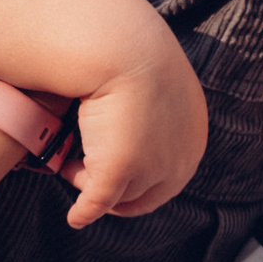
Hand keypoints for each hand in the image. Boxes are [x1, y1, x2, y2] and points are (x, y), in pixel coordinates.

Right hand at [63, 23, 208, 227]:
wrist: (121, 45)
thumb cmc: (131, 49)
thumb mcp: (156, 77)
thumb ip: (153, 100)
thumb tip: (135, 104)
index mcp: (193, 134)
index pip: (170, 176)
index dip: (141, 182)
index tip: (118, 176)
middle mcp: (180, 158)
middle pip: (146, 193)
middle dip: (117, 192)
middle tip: (88, 178)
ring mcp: (151, 168)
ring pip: (118, 195)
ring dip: (93, 187)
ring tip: (69, 167)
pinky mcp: (119, 171)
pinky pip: (97, 202)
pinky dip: (85, 211)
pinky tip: (75, 216)